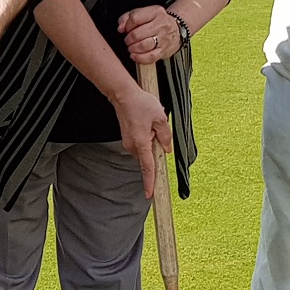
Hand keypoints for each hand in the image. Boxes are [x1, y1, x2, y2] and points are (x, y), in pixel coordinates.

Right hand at [111, 83, 170, 198]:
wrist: (122, 94)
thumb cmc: (140, 104)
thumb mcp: (160, 118)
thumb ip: (165, 136)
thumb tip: (166, 149)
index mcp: (141, 143)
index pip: (148, 167)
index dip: (150, 182)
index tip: (150, 195)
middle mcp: (132, 146)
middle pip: (148, 157)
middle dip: (156, 148)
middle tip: (156, 127)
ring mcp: (128, 142)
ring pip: (145, 149)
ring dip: (151, 140)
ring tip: (149, 121)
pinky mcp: (128, 138)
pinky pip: (141, 144)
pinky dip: (146, 138)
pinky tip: (145, 121)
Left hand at [119, 5, 182, 64]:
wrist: (176, 29)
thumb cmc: (155, 21)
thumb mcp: (143, 13)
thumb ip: (127, 18)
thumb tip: (120, 28)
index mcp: (155, 12)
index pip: (135, 18)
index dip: (127, 25)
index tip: (126, 29)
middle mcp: (161, 25)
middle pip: (137, 34)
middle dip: (128, 39)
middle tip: (128, 41)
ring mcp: (164, 39)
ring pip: (144, 46)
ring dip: (133, 48)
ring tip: (131, 48)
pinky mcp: (164, 51)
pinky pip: (150, 57)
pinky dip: (140, 58)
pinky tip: (134, 56)